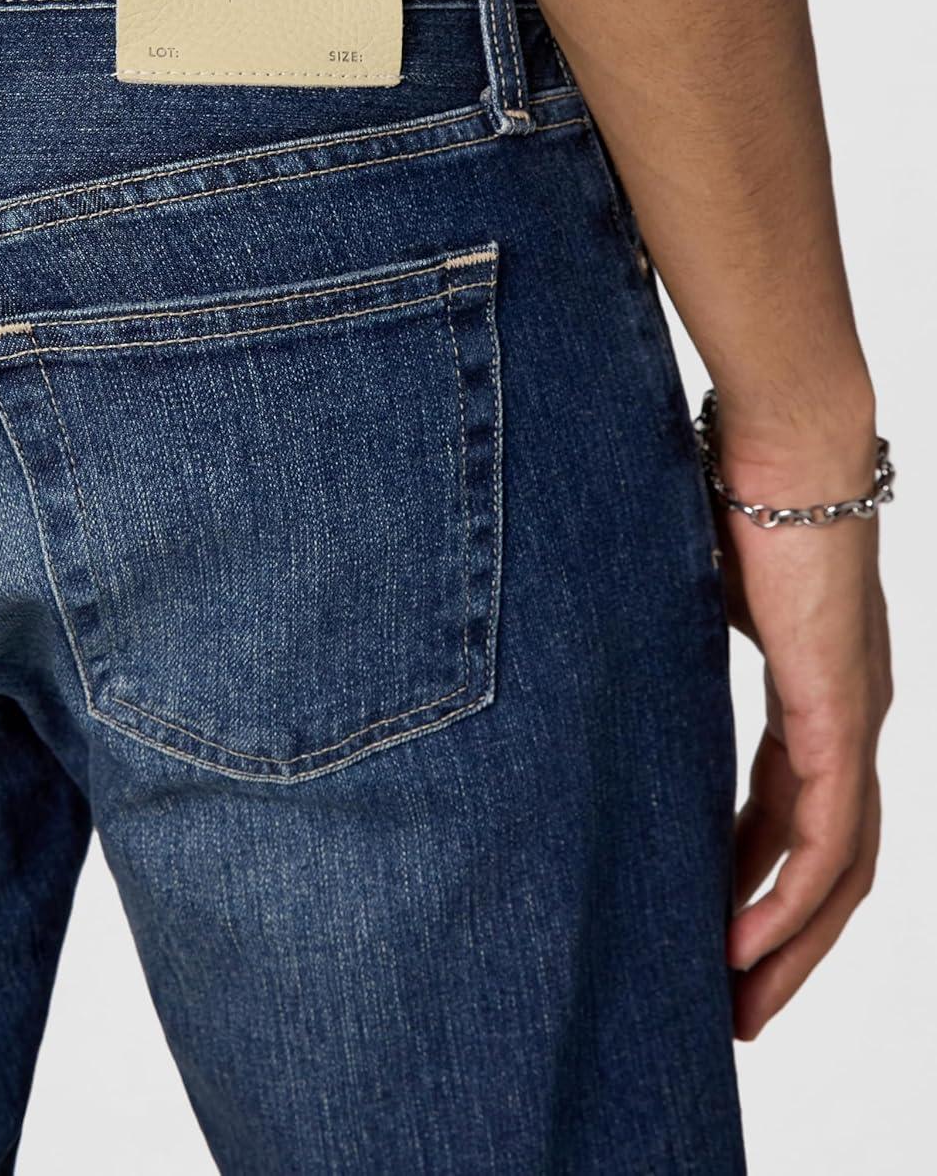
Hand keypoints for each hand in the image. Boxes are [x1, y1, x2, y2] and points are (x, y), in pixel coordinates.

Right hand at [714, 427, 891, 1040]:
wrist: (786, 438)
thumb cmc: (731, 497)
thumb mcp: (686, 605)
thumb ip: (664, 659)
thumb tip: (595, 683)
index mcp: (814, 697)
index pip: (795, 819)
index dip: (757, 887)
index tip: (712, 941)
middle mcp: (846, 721)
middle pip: (828, 864)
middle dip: (782, 943)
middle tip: (731, 1008)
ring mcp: (850, 719)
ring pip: (838, 868)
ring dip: (790, 944)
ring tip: (737, 1004)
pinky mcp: (838, 710)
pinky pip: (826, 833)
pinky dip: (791, 898)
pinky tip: (745, 943)